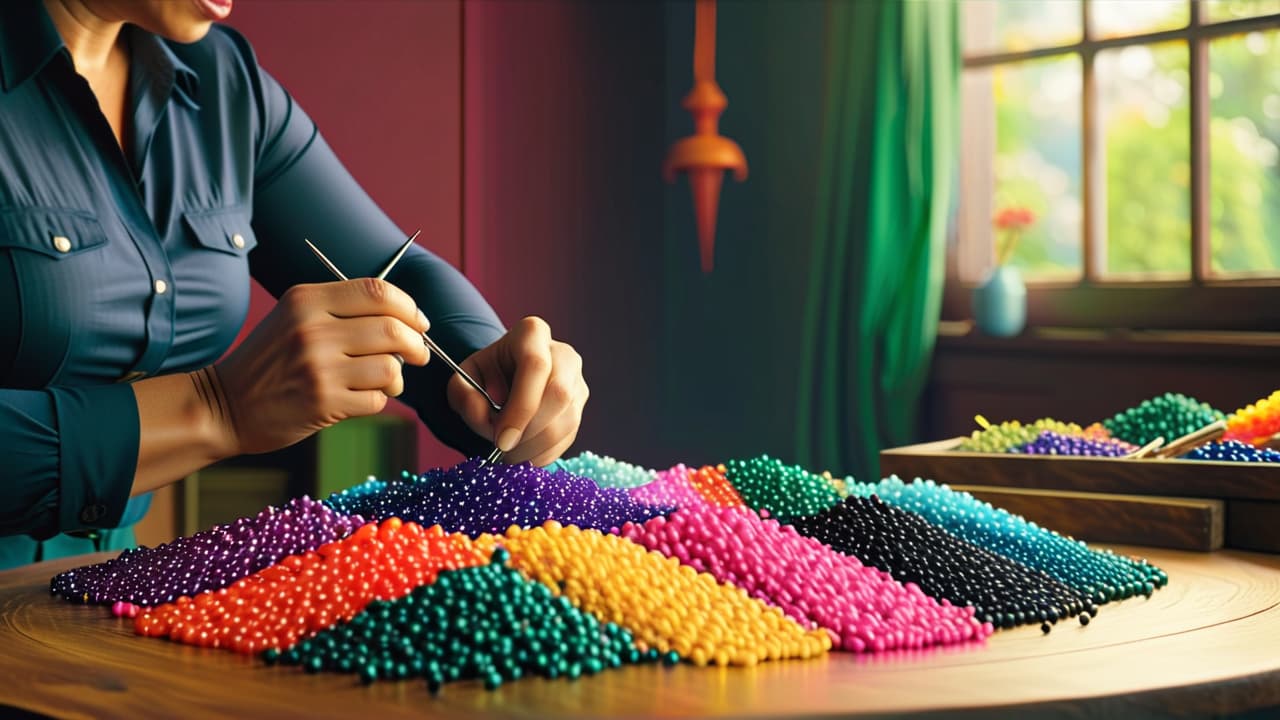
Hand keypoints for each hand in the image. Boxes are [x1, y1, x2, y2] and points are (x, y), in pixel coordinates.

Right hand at [207, 278, 429, 454]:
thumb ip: (343, 310)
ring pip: (390, 367)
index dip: (409, 308)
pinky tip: (361, 398)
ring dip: (397, 378)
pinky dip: (378, 400)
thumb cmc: (269, 361)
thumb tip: (407, 318)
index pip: (378, 291)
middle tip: (418, 355)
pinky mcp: (323, 402)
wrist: (223, 404)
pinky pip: (377, 399)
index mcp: (307, 299)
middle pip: (393, 329)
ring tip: (387, 381)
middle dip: (416, 345)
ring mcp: (318, 367)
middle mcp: (313, 329)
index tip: (419, 323)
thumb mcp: (295, 317)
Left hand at [447, 316, 587, 465]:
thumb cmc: (485, 376)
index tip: (501, 440)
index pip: (535, 366)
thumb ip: (463, 394)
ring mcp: (576, 381)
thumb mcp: (463, 378)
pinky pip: (569, 436)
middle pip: (558, 395)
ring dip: (535, 446)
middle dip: (529, 431)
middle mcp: (563, 354)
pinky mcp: (580, 407)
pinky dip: (544, 453)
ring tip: (509, 454)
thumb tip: (483, 417)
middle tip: (503, 449)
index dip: (520, 407)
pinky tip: (523, 454)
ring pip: (567, 420)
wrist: (504, 379)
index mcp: (532, 334)